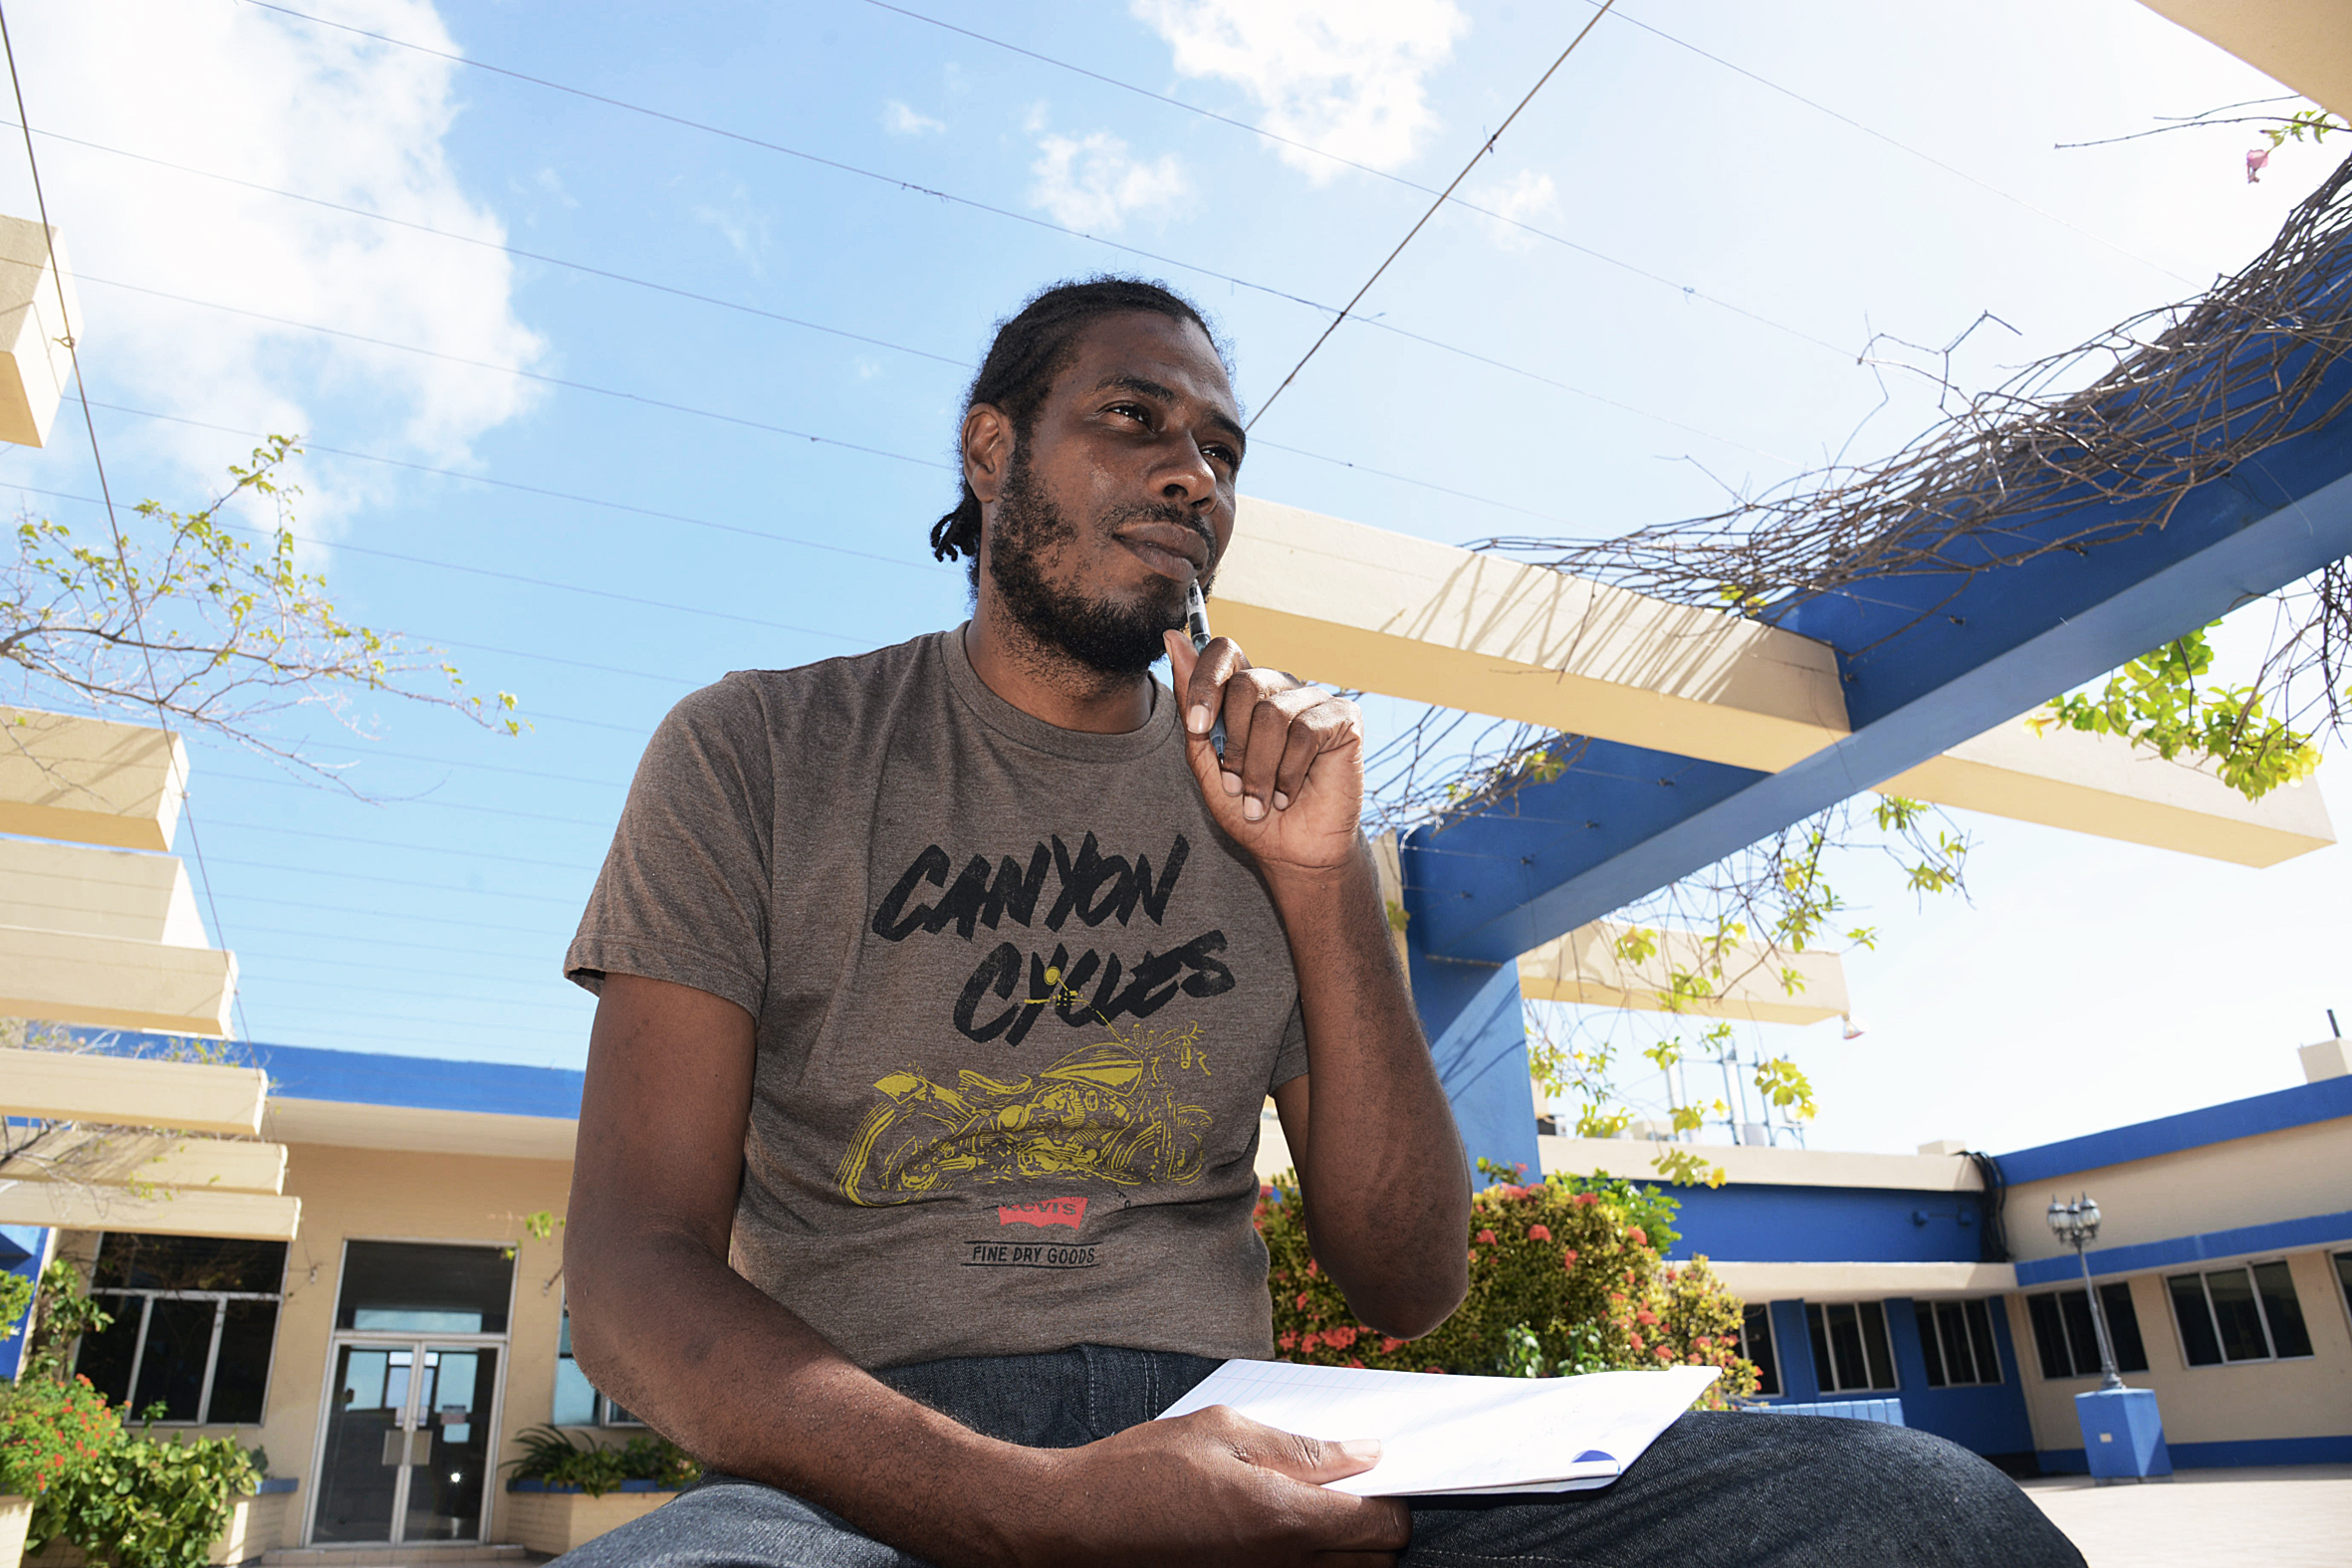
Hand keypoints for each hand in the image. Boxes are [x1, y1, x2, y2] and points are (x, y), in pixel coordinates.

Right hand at [1001, 1404, 1408, 1566]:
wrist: (1075, 1525)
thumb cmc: (1142, 1469)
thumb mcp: (1224, 1431)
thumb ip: (1304, 1449)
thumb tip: (1366, 1453)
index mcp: (1286, 1520)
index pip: (1384, 1526)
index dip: (1394, 1498)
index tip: (1378, 1475)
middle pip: (1374, 1565)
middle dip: (1375, 1529)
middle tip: (1345, 1490)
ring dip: (1343, 1553)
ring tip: (1309, 1511)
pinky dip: (1305, 1567)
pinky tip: (1275, 1534)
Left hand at [1163, 629, 1363, 877]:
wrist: (1293, 852)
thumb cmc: (1250, 809)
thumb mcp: (1207, 765)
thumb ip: (1191, 709)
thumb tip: (1173, 639)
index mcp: (1246, 695)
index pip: (1224, 652)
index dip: (1206, 682)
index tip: (1198, 727)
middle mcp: (1280, 689)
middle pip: (1247, 684)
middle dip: (1235, 745)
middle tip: (1236, 784)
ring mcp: (1313, 701)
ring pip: (1273, 714)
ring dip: (1260, 769)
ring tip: (1262, 800)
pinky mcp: (1344, 717)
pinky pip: (1307, 731)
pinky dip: (1290, 772)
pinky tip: (1289, 794)